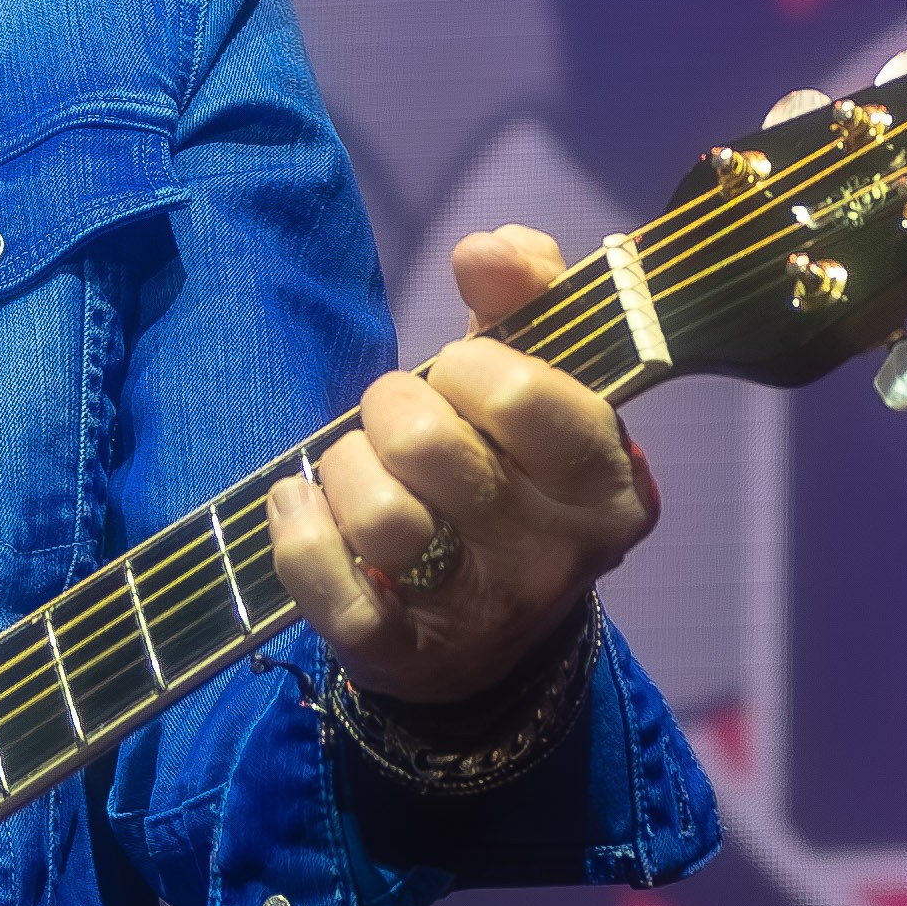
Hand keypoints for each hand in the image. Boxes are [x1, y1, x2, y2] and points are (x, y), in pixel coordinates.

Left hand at [273, 227, 662, 723]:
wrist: (487, 636)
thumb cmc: (511, 476)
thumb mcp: (538, 382)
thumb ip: (527, 295)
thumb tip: (487, 248)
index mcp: (608, 485)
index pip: (517, 393)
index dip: (467, 366)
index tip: (462, 377)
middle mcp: (556, 557)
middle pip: (430, 444)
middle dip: (391, 407)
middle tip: (399, 420)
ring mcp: (480, 613)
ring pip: (382, 515)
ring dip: (346, 467)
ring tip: (356, 467)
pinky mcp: (403, 657)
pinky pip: (332, 584)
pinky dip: (299, 529)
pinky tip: (301, 503)